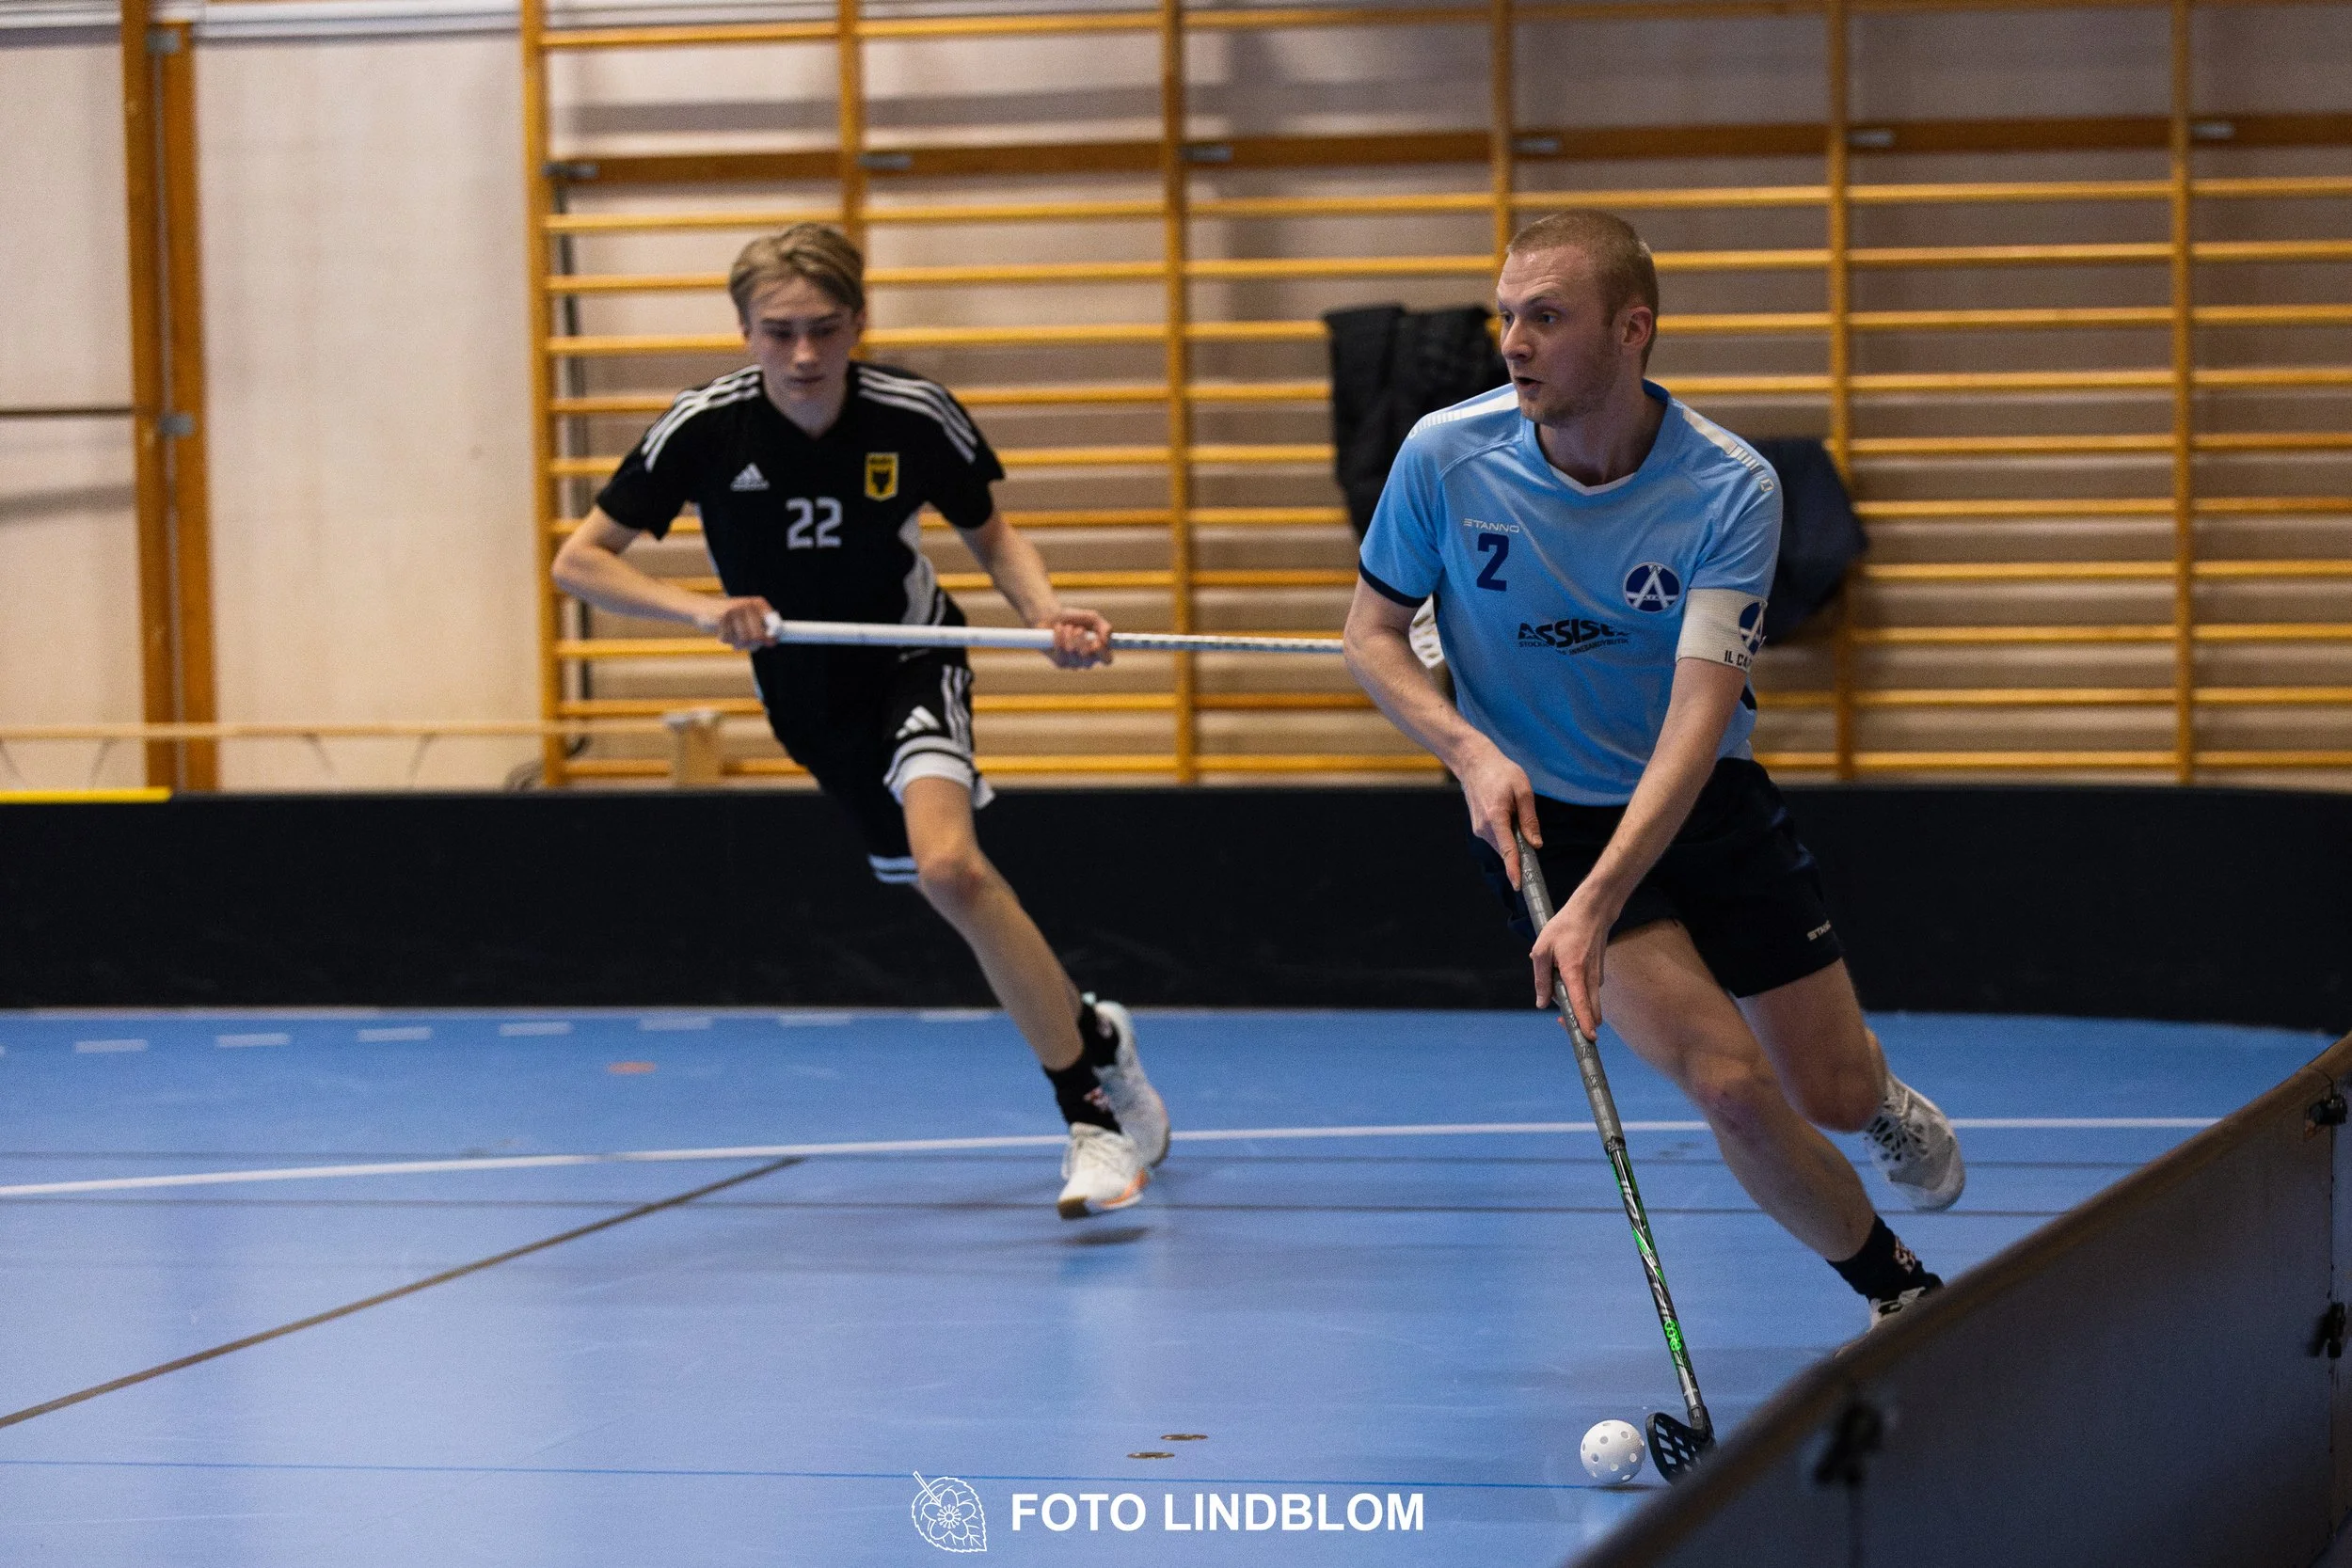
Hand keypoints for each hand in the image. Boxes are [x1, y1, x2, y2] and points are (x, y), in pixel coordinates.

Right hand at [706, 596, 777, 649]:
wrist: (702, 608)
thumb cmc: (729, 618)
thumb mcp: (747, 619)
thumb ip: (760, 629)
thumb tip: (773, 642)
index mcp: (758, 603)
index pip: (774, 623)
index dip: (772, 637)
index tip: (770, 643)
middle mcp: (748, 604)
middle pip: (759, 636)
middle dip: (754, 645)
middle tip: (748, 646)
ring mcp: (735, 610)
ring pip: (744, 640)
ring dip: (738, 645)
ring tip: (733, 639)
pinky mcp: (722, 616)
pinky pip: (729, 639)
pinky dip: (725, 640)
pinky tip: (721, 632)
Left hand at [1038, 607, 1112, 668]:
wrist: (1053, 616)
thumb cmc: (1076, 619)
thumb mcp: (1093, 618)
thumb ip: (1104, 627)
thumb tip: (1106, 640)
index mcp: (1099, 651)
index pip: (1107, 660)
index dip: (1103, 652)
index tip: (1097, 641)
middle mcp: (1088, 661)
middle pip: (1088, 657)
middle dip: (1081, 639)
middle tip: (1078, 629)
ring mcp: (1073, 664)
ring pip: (1073, 652)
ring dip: (1070, 634)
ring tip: (1067, 627)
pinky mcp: (1060, 663)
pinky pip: (1061, 651)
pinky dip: (1059, 636)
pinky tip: (1058, 629)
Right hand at [1455, 738, 1541, 888]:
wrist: (1475, 763)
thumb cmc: (1501, 772)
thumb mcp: (1523, 790)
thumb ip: (1529, 819)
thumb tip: (1536, 844)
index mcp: (1496, 816)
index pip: (1507, 849)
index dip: (1514, 869)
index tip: (1519, 885)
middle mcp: (1484, 827)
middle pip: (1507, 850)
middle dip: (1521, 851)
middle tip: (1532, 840)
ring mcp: (1479, 828)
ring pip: (1502, 845)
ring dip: (1514, 839)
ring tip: (1515, 811)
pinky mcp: (1479, 828)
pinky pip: (1497, 838)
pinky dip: (1507, 835)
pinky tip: (1508, 814)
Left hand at [1531, 877, 1618, 1038]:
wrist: (1592, 912)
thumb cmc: (1564, 928)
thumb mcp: (1542, 949)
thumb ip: (1541, 978)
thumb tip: (1541, 1003)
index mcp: (1574, 972)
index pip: (1581, 1005)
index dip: (1584, 1024)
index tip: (1587, 1040)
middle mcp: (1590, 978)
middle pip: (1593, 1013)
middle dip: (1580, 1024)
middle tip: (1561, 1022)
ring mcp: (1597, 977)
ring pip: (1592, 1005)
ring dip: (1579, 1009)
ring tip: (1558, 993)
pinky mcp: (1599, 975)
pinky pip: (1590, 994)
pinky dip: (1580, 996)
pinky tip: (1566, 979)